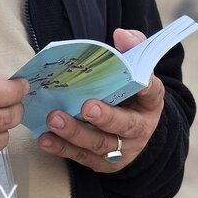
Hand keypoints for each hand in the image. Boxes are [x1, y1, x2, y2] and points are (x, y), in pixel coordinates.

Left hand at [38, 28, 164, 171]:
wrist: (133, 131)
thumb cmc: (128, 94)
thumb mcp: (136, 71)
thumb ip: (131, 49)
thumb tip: (121, 35)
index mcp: (150, 103)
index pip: (152, 92)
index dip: (146, 85)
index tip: (138, 79)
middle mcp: (139, 129)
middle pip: (125, 125)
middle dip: (106, 117)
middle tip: (87, 106)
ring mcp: (121, 149)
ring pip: (100, 144)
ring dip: (75, 133)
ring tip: (55, 119)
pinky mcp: (102, 162)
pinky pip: (81, 157)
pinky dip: (62, 148)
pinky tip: (45, 138)